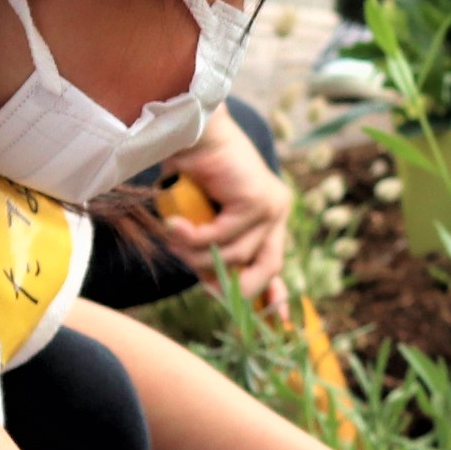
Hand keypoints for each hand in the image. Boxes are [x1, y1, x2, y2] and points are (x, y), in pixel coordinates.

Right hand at [161, 115, 293, 314]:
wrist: (190, 130)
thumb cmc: (190, 172)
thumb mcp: (202, 221)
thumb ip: (211, 250)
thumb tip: (216, 287)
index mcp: (268, 217)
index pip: (275, 264)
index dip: (273, 294)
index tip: (275, 319)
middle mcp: (277, 211)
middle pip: (266, 268)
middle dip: (233, 284)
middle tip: (203, 283)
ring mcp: (272, 206)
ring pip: (234, 255)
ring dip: (197, 254)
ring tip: (173, 237)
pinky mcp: (258, 200)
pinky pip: (223, 238)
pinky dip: (195, 238)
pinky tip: (176, 226)